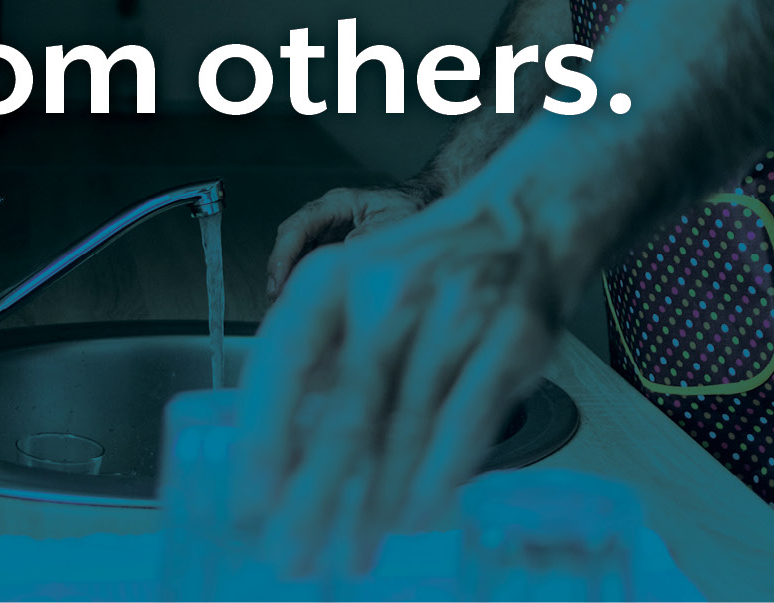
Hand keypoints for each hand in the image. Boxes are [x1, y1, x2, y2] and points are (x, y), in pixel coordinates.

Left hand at [235, 189, 575, 576]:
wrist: (522, 221)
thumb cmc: (423, 270)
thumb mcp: (351, 291)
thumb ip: (316, 361)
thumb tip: (277, 448)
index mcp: (334, 279)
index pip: (284, 358)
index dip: (264, 432)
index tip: (251, 495)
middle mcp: (389, 292)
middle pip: (346, 410)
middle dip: (316, 493)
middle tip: (294, 551)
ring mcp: (455, 316)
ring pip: (407, 427)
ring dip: (377, 501)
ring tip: (353, 549)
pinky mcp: (511, 341)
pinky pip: (468, 422)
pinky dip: (440, 475)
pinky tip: (416, 514)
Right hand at [265, 183, 425, 300]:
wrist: (427, 203)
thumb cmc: (411, 207)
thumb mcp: (394, 223)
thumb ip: (368, 240)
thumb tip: (342, 262)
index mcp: (337, 204)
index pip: (298, 227)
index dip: (283, 255)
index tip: (279, 281)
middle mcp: (327, 218)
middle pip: (292, 245)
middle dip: (283, 275)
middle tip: (281, 303)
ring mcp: (330, 234)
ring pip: (300, 258)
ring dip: (294, 282)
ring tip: (293, 309)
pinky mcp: (336, 250)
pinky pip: (316, 267)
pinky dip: (311, 285)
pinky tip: (313, 304)